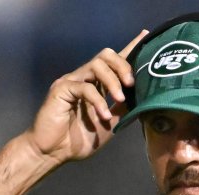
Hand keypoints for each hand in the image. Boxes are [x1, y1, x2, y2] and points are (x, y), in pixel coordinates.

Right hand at [25, 30, 148, 165]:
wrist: (52, 153)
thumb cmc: (77, 140)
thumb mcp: (109, 125)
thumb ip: (122, 109)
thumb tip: (142, 98)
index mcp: (96, 85)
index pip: (114, 62)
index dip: (130, 48)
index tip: (145, 36)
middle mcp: (84, 78)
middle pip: (106, 55)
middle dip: (123, 66)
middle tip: (132, 84)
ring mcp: (72, 81)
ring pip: (96, 65)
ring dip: (112, 81)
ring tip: (119, 100)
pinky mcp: (61, 89)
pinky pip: (85, 87)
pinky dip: (98, 101)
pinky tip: (103, 115)